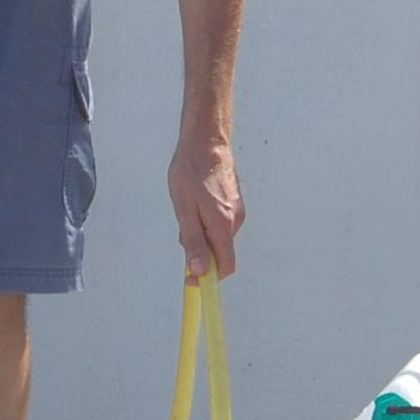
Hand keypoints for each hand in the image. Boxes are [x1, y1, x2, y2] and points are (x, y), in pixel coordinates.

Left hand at [168, 131, 243, 279]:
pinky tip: (196, 203)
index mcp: (223, 225)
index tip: (190, 279)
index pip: (226, 266)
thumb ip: (193, 242)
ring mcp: (237, 210)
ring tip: (188, 209)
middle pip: (221, 253)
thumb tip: (199, 272)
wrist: (206, 140)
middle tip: (182, 231)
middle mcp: (235, 220)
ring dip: (203, 235)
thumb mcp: (184, 209)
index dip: (209, 278)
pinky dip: (208, 223)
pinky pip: (221, 224)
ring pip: (219, 237)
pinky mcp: (235, 202)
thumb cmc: (191, 172)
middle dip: (201, 252)